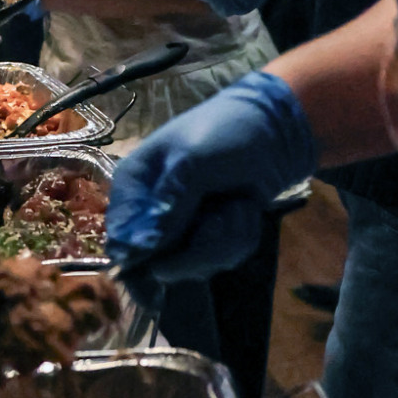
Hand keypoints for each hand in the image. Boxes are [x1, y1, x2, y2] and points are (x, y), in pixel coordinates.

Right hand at [106, 71, 317, 303]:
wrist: (277, 132)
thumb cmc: (226, 134)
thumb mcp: (193, 161)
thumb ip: (168, 203)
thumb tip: (143, 247)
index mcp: (134, 187)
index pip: (120, 238)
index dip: (143, 257)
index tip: (168, 263)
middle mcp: (152, 213)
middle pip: (158, 262)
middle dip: (199, 249)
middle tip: (223, 216)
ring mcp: (182, 229)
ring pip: (196, 265)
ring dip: (227, 239)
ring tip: (240, 204)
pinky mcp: (210, 239)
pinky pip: (221, 260)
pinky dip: (241, 238)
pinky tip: (246, 209)